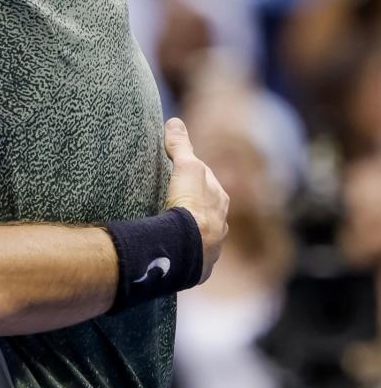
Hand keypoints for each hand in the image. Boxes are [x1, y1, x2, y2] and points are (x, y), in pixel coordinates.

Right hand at [161, 117, 228, 283]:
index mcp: (220, 200)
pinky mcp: (198, 265)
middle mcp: (221, 224)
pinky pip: (190, 254)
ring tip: (167, 228)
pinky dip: (181, 249)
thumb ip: (181, 146)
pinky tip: (169, 248)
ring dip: (187, 230)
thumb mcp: (185, 167)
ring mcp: (211, 246)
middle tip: (169, 200)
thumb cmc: (191, 204)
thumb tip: (175, 122)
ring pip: (200, 234)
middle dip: (191, 205)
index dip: (191, 175)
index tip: (176, 173)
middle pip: (205, 209)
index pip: (206, 182)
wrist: (188, 245)